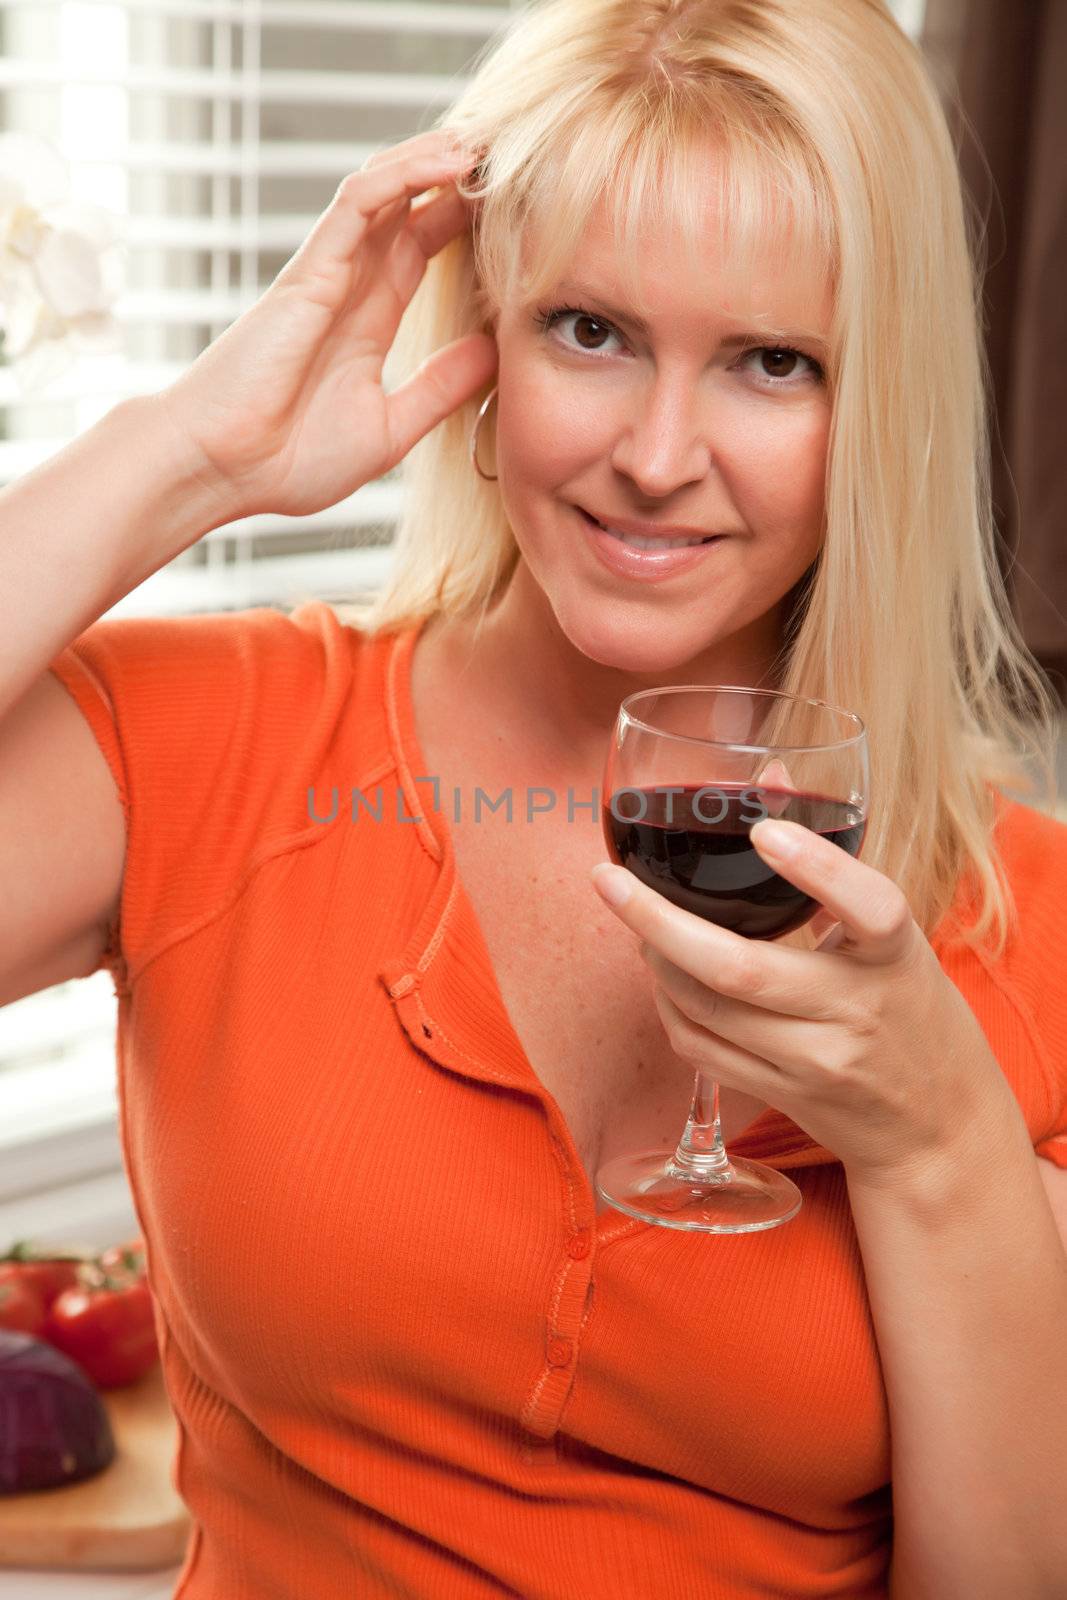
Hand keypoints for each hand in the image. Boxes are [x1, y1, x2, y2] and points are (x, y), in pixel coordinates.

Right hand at [151, 128, 496, 520]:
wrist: (222, 470)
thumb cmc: (288, 461)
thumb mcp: (390, 428)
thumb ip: (440, 387)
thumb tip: (494, 352)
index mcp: (368, 320)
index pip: (424, 248)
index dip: (466, 220)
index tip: (518, 203)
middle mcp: (350, 286)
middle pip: (410, 207)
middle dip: (458, 176)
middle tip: (517, 151)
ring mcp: (329, 273)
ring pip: (387, 189)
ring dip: (436, 159)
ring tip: (489, 140)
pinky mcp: (310, 270)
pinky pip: (357, 202)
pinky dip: (402, 176)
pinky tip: (448, 163)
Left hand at [590, 816, 1018, 1187]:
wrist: (939, 1123)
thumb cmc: (909, 1007)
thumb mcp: (890, 936)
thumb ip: (831, 858)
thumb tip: (771, 770)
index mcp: (895, 957)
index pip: (870, 908)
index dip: (817, 868)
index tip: (765, 829)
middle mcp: (855, 1012)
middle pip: (740, 969)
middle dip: (658, 921)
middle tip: (610, 881)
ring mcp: (814, 1062)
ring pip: (705, 1009)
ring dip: (654, 961)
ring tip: (637, 923)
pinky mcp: (782, 1096)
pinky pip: (700, 1048)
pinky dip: (669, 1006)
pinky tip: (665, 976)